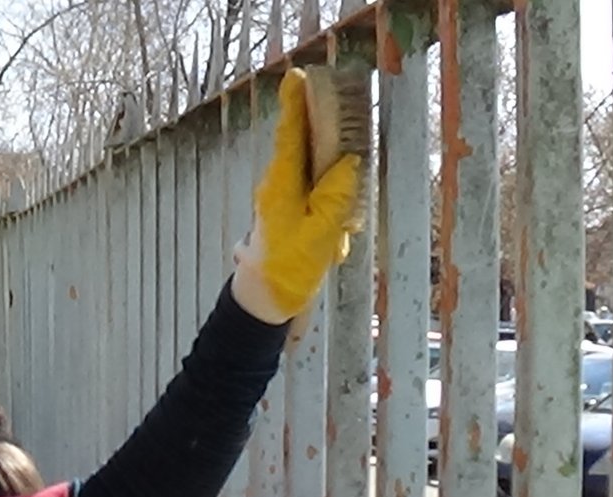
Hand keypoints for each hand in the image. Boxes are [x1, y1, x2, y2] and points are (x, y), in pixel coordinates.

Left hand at [230, 68, 366, 324]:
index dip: (295, 105)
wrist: (263, 303)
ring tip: (347, 161)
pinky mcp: (287, 215)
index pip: (290, 136)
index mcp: (281, 185)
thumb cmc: (288, 269)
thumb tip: (349, 163)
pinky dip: (326, 194)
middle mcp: (277, 186)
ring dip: (327, 164)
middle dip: (319, 125)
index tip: (298, 77)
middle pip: (300, 146)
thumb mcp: (320, 233)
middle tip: (337, 102)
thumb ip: (336, 196)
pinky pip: (310, 193)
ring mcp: (280, 201)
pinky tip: (338, 218)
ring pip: (308, 170)